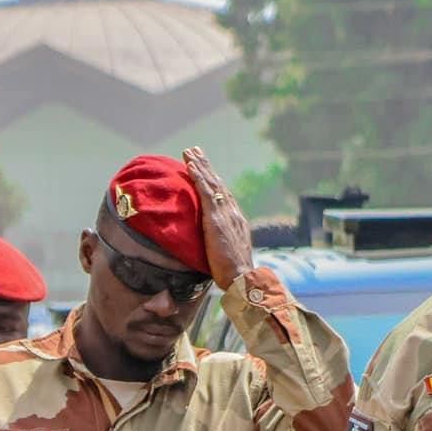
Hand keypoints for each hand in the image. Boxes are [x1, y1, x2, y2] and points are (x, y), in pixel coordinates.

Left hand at [181, 146, 253, 283]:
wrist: (241, 279)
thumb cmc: (234, 276)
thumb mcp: (228, 257)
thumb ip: (221, 247)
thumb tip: (213, 250)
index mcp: (237, 222)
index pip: (225, 197)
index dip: (215, 182)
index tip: (206, 169)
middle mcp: (234, 214)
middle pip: (218, 185)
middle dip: (207, 167)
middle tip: (196, 151)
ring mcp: (226, 214)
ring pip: (212, 184)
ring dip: (200, 166)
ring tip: (190, 152)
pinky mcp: (216, 218)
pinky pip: (206, 192)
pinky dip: (198, 176)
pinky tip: (190, 165)